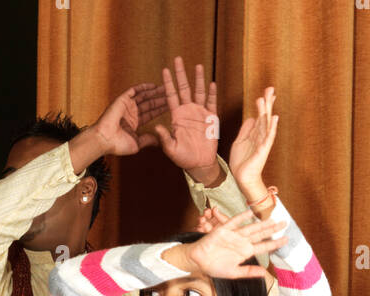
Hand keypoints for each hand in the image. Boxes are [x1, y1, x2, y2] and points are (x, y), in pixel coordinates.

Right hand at [92, 83, 166, 157]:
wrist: (106, 140)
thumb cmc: (119, 145)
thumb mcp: (138, 143)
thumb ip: (148, 140)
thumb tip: (159, 142)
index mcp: (134, 122)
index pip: (150, 114)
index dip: (160, 110)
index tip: (170, 106)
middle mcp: (131, 112)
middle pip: (149, 104)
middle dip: (160, 99)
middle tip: (171, 93)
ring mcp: (127, 105)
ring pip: (144, 96)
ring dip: (154, 92)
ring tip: (166, 88)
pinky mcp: (122, 100)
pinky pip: (134, 91)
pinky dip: (143, 87)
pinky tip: (153, 86)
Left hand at [153, 57, 220, 180]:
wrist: (199, 164)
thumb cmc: (183, 157)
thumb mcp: (171, 148)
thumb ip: (164, 137)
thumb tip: (157, 127)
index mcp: (176, 116)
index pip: (170, 95)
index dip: (168, 83)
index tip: (165, 70)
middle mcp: (187, 111)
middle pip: (184, 88)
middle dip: (180, 73)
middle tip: (177, 58)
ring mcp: (199, 113)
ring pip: (198, 92)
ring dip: (198, 79)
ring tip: (197, 66)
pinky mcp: (211, 119)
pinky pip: (211, 104)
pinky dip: (212, 94)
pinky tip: (212, 84)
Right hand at [164, 210, 284, 279]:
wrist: (199, 262)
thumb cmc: (215, 268)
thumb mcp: (234, 273)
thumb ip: (249, 272)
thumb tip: (264, 273)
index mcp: (246, 252)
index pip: (264, 247)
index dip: (275, 243)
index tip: (286, 239)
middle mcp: (242, 242)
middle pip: (260, 234)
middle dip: (272, 229)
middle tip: (285, 223)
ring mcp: (234, 235)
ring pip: (251, 228)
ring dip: (261, 223)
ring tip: (273, 218)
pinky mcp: (223, 231)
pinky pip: (233, 222)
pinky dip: (241, 218)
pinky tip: (250, 213)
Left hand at [229, 87, 277, 203]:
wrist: (243, 178)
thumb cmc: (242, 162)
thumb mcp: (240, 141)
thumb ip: (246, 130)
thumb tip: (251, 117)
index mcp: (255, 134)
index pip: (260, 115)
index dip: (263, 104)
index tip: (266, 92)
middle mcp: (261, 137)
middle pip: (265, 116)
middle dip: (267, 102)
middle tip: (270, 88)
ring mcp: (262, 143)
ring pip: (266, 123)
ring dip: (267, 110)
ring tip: (267, 98)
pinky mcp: (262, 150)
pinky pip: (268, 137)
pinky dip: (271, 127)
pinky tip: (274, 119)